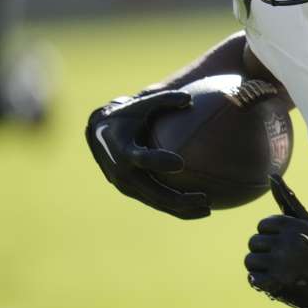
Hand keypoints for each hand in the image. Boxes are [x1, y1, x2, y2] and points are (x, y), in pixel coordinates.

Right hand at [85, 90, 209, 218]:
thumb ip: (164, 99)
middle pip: (153, 192)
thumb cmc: (127, 115)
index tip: (180, 163)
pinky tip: (199, 210)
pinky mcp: (133, 192)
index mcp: (123, 150)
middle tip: (205, 198)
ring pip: (157, 203)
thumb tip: (190, 98)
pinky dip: (176, 209)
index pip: (142, 159)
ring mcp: (127, 186)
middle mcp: (123, 173)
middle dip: (179, 198)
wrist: (99, 133)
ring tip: (208, 209)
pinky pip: (157, 203)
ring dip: (182, 209)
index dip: (158, 161)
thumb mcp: (141, 104)